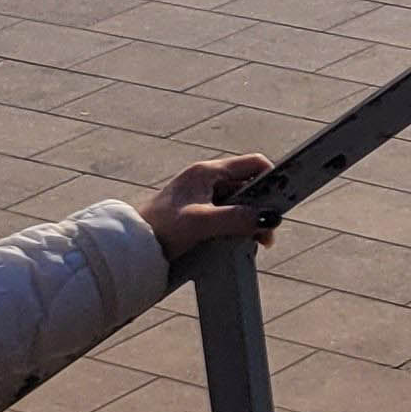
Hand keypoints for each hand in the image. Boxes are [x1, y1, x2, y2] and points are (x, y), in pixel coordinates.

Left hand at [141, 154, 276, 259]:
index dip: (271, 179)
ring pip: (238, 202)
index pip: (254, 164)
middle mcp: (206, 179)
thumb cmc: (161, 229)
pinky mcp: (195, 211)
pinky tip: (236, 241)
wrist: (130, 248)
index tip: (280, 201)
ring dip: (249, 220)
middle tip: (266, 232)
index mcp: (207, 171)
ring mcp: (200, 195)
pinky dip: (235, 225)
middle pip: (248, 185)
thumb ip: (237, 218)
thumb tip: (270, 217)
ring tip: (253, 241)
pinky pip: (226, 213)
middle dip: (261, 207)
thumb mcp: (202, 223)